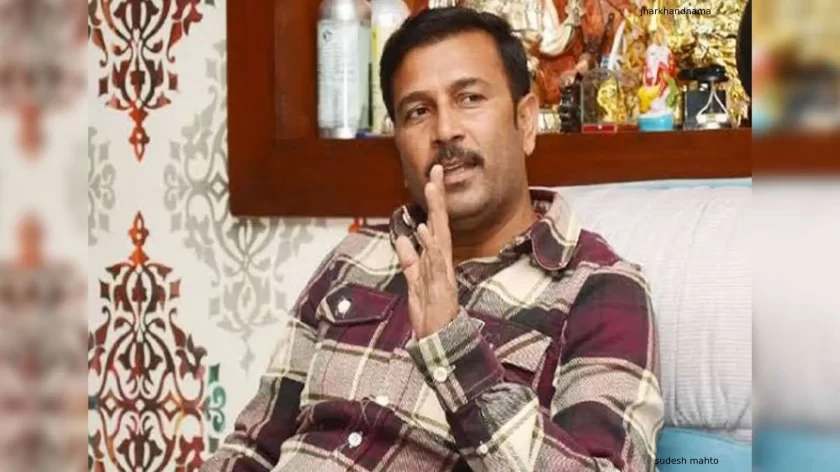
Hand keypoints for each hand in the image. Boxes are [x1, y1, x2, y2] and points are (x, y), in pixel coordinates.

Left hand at [395, 165, 458, 338]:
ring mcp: (442, 272)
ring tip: (431, 189)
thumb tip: (402, 238)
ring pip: (439, 236)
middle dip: (437, 197)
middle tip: (435, 171)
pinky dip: (430, 246)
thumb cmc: (430, 310)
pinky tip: (424, 230)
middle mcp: (441, 260)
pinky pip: (435, 262)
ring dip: (435, 213)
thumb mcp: (414, 279)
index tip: (431, 176)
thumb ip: (409, 259)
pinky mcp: (441, 286)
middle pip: (439, 222)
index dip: (433, 200)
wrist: (438, 338)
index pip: (434, 223)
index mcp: (435, 257)